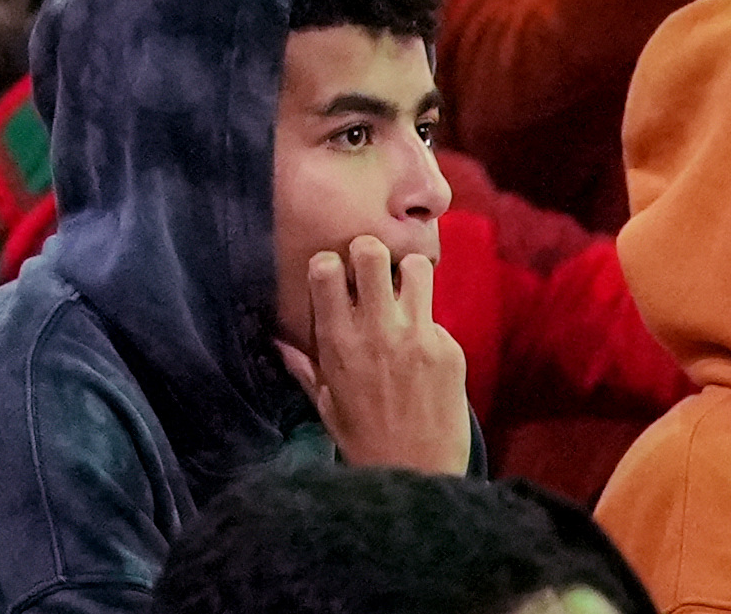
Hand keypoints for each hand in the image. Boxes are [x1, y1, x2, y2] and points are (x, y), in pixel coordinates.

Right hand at [277, 237, 468, 472]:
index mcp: (338, 341)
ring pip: (419, 268)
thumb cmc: (364, 441)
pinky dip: (430, 328)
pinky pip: (439, 318)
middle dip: (370, 253)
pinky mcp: (451, 352)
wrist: (419, 477)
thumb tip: (279, 342)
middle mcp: (376, 330)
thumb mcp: (326, 404)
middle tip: (373, 271)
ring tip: (405, 296)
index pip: (327, 268)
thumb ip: (304, 367)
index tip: (337, 277)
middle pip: (372, 253)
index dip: (331, 264)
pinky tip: (427, 354)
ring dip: (410, 276)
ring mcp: (418, 337)